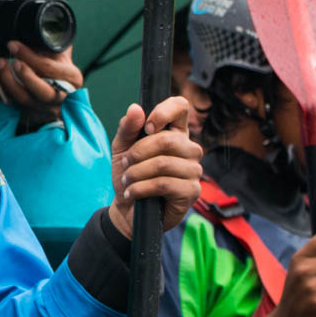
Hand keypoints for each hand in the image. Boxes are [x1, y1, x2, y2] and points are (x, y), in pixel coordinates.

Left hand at [0, 40, 82, 112]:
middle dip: (25, 76)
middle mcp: (60, 95)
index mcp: (72, 79)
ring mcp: (43, 105)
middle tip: (11, 60)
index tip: (14, 44)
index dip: (31, 57)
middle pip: (43, 92)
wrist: (59, 87)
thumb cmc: (59, 65)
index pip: (51, 70)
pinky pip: (13, 100)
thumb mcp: (63, 51)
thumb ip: (57, 37)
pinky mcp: (29, 109)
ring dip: (7, 81)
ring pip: (24, 99)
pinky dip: (4, 85)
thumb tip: (46, 19)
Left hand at [108, 96, 204, 235]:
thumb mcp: (121, 148)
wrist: (127, 209)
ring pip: (163, 163)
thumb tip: (135, 108)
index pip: (180, 107)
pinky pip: (164, 184)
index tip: (147, 127)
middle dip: (138, 152)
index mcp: (175, 133)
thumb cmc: (129, 175)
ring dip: (136, 173)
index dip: (163, 112)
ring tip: (128, 180)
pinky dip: (141, 188)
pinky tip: (133, 193)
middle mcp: (189, 149)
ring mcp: (194, 171)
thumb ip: (127, 128)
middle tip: (125, 164)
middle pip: (168, 139)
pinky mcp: (192, 191)